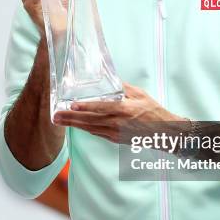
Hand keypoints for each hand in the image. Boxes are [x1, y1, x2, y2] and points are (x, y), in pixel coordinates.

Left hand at [53, 82, 187, 142]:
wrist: (164, 132)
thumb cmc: (153, 111)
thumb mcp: (140, 94)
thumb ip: (123, 88)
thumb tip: (109, 79)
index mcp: (124, 110)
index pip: (101, 108)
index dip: (85, 106)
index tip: (72, 104)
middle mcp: (117, 123)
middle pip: (90, 120)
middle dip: (71, 118)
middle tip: (55, 116)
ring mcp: (115, 133)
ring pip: (90, 128)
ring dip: (74, 124)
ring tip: (60, 121)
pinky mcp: (115, 139)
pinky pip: (97, 133)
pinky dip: (86, 128)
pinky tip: (76, 125)